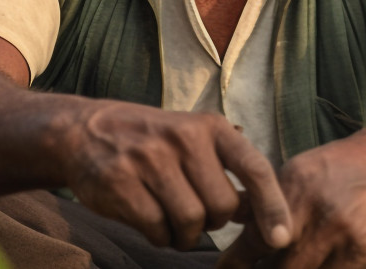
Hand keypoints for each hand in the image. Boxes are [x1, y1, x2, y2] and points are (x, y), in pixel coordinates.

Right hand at [61, 102, 292, 250]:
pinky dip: (160, 236)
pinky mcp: (121, 183)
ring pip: (191, 222)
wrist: (85, 131)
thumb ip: (228, 170)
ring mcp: (151, 159)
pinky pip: (157, 229)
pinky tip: (151, 222)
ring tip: (173, 222)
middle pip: (222, 207)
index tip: (281, 238)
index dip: (272, 206)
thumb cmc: (153, 143)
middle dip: (214, 222)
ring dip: (185, 235)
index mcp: (210, 127)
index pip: (255, 167)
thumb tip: (262, 212)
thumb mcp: (194, 139)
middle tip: (197, 215)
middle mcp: (184, 138)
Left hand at [217, 134, 365, 268]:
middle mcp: (312, 212)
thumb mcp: (304, 171)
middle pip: (276, 265)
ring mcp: (338, 234)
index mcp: (292, 188)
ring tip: (293, 262)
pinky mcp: (361, 252)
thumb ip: (273, 199)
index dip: (236, 263)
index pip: (254, 239)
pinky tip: (318, 265)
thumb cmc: (347, 167)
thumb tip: (239, 221)